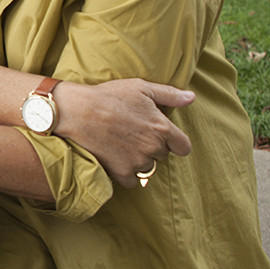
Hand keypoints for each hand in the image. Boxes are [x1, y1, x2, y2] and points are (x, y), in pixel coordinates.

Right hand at [54, 78, 193, 187]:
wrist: (78, 111)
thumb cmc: (109, 95)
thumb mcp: (141, 87)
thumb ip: (169, 94)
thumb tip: (191, 97)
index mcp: (162, 128)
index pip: (184, 147)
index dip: (175, 143)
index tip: (164, 138)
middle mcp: (153, 147)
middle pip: (163, 155)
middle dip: (153, 146)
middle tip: (134, 133)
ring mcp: (137, 161)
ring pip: (148, 167)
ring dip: (140, 159)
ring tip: (123, 144)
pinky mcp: (121, 171)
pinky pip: (133, 181)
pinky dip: (127, 173)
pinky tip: (117, 158)